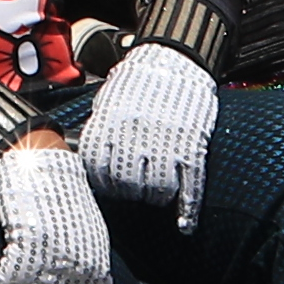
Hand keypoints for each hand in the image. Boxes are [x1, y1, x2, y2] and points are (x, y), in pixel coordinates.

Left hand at [74, 46, 219, 230]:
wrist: (173, 59)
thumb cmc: (138, 80)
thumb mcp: (108, 100)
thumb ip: (99, 130)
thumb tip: (90, 159)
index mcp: (110, 126)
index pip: (99, 171)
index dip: (104, 184)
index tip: (109, 187)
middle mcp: (135, 137)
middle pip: (127, 185)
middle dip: (128, 194)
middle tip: (133, 192)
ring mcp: (166, 144)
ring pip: (157, 191)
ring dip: (155, 199)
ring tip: (155, 194)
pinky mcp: (192, 147)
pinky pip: (190, 187)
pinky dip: (187, 210)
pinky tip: (184, 223)